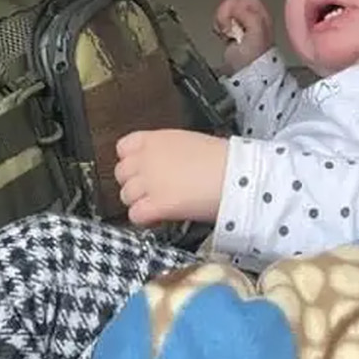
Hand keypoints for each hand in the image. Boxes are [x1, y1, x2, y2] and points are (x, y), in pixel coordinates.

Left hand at [114, 130, 228, 226]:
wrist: (237, 175)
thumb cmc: (225, 160)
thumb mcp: (190, 144)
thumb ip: (169, 152)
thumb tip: (167, 165)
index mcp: (156, 139)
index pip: (123, 147)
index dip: (131, 161)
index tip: (140, 169)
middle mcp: (147, 159)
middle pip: (121, 174)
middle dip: (134, 183)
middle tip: (150, 190)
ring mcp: (148, 182)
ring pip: (126, 196)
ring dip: (140, 202)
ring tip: (158, 206)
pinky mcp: (155, 204)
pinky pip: (135, 215)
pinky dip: (145, 219)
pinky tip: (159, 218)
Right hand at [212, 0, 272, 72]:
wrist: (246, 72)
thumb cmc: (254, 56)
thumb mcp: (256, 31)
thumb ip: (248, 14)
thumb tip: (235, 4)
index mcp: (261, 14)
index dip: (236, 5)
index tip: (234, 18)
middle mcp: (252, 16)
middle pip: (233, 1)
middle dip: (226, 12)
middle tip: (229, 25)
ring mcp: (241, 23)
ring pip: (225, 9)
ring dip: (222, 19)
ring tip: (227, 32)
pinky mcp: (231, 30)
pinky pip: (221, 19)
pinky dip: (219, 25)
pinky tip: (224, 34)